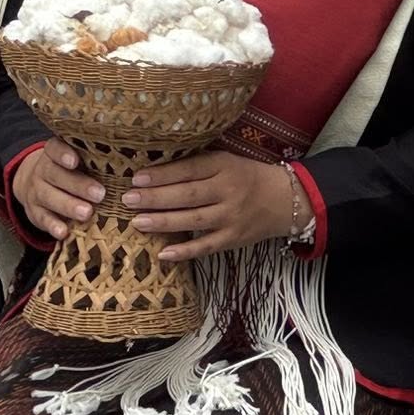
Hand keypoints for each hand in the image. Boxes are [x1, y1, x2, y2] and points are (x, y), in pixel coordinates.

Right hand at [13, 139, 104, 241]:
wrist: (36, 186)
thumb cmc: (69, 172)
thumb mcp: (78, 162)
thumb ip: (96, 162)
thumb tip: (130, 167)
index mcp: (54, 154)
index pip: (55, 148)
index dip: (63, 153)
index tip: (75, 161)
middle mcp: (43, 170)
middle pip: (56, 174)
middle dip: (78, 185)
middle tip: (99, 194)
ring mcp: (36, 192)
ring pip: (49, 196)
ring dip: (68, 206)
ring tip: (87, 213)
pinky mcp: (35, 212)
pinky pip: (42, 219)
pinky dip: (53, 226)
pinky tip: (63, 232)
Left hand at [123, 150, 296, 262]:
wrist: (285, 199)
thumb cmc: (246, 176)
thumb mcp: (226, 161)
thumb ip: (197, 165)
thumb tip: (154, 171)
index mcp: (224, 166)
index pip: (189, 170)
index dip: (162, 174)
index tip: (137, 178)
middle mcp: (228, 191)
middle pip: (188, 195)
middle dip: (156, 198)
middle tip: (128, 199)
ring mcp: (231, 217)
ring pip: (193, 220)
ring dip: (163, 222)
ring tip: (137, 222)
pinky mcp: (234, 239)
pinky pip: (206, 247)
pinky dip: (185, 251)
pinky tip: (163, 253)